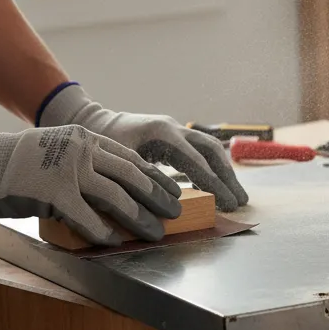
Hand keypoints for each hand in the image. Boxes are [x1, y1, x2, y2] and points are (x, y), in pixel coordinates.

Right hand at [0, 121, 182, 246]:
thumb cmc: (16, 161)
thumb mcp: (58, 149)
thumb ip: (86, 163)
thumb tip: (116, 188)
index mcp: (86, 138)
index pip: (132, 159)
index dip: (156, 178)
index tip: (172, 191)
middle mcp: (83, 151)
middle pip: (133, 176)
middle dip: (157, 197)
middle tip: (175, 212)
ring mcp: (69, 170)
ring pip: (118, 197)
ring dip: (140, 218)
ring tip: (155, 232)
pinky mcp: (54, 193)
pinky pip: (89, 218)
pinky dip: (105, 232)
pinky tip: (117, 242)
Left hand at [38, 84, 248, 211]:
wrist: (88, 119)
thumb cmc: (95, 142)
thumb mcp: (113, 162)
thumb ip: (136, 182)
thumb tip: (158, 210)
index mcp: (162, 133)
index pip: (197, 161)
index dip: (215, 184)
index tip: (228, 204)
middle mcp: (173, 128)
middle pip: (212, 151)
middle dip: (228, 177)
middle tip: (240, 202)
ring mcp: (175, 130)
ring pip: (210, 149)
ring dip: (224, 173)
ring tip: (236, 197)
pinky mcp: (173, 138)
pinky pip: (199, 152)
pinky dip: (211, 170)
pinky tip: (217, 188)